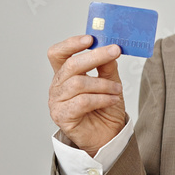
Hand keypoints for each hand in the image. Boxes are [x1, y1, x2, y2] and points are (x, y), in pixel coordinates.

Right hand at [47, 35, 126, 155]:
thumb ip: (107, 66)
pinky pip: (82, 101)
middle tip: (114, 51)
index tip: (91, 38)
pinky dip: (101, 98)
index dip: (71, 44)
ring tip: (117, 89)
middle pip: (71, 65)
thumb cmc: (106, 109)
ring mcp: (57, 101)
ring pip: (79, 83)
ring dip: (103, 84)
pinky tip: (112, 99)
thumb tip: (110, 47)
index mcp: (66, 74)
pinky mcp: (62, 116)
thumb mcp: (110, 82)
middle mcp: (58, 86)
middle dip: (95, 56)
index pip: (58, 53)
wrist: (108, 136)